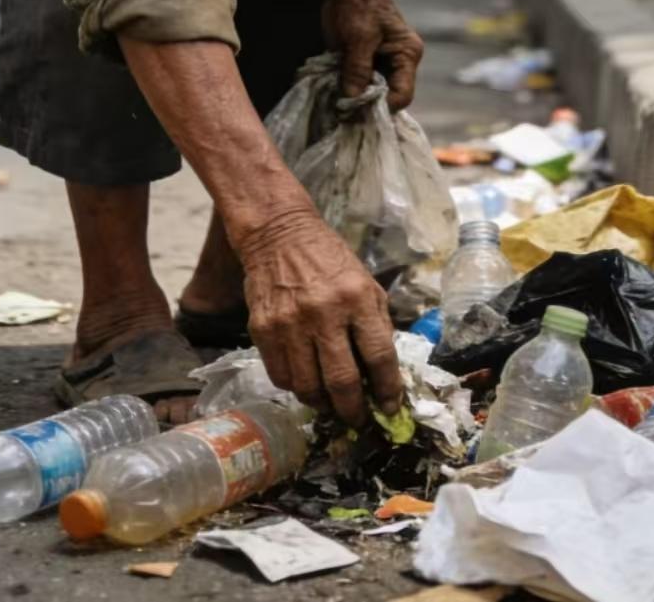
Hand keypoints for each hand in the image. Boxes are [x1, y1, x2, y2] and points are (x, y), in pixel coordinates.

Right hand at [238, 206, 402, 426]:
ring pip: (309, 387)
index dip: (388, 390)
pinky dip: (296, 388)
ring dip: (324, 405)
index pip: (379, 357)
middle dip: (354, 410)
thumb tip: (383, 374)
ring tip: (331, 405)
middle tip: (358, 420)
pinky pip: (281, 377)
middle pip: (343, 382)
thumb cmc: (330, 260)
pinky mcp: (263, 330)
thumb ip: (376, 325)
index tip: (390, 407)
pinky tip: (305, 383)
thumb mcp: (365, 283)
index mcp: (357, 298)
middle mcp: (324, 313)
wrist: (279, 235)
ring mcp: (290, 324)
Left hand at [322, 0, 423, 110]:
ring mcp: (381, 64)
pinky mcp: (364, 63)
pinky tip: (332, 92)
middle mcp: (398, 64)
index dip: (381, 107)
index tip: (356, 111)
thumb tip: (351, 99)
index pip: (402, 95)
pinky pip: (357, 83)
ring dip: (353, 98)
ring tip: (335, 103)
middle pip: (386, 97)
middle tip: (342, 111)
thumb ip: (357, 69)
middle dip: (365, 105)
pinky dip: (345, 89)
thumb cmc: (360, 3)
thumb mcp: (359, 37)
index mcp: (406, 56)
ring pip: (370, 93)